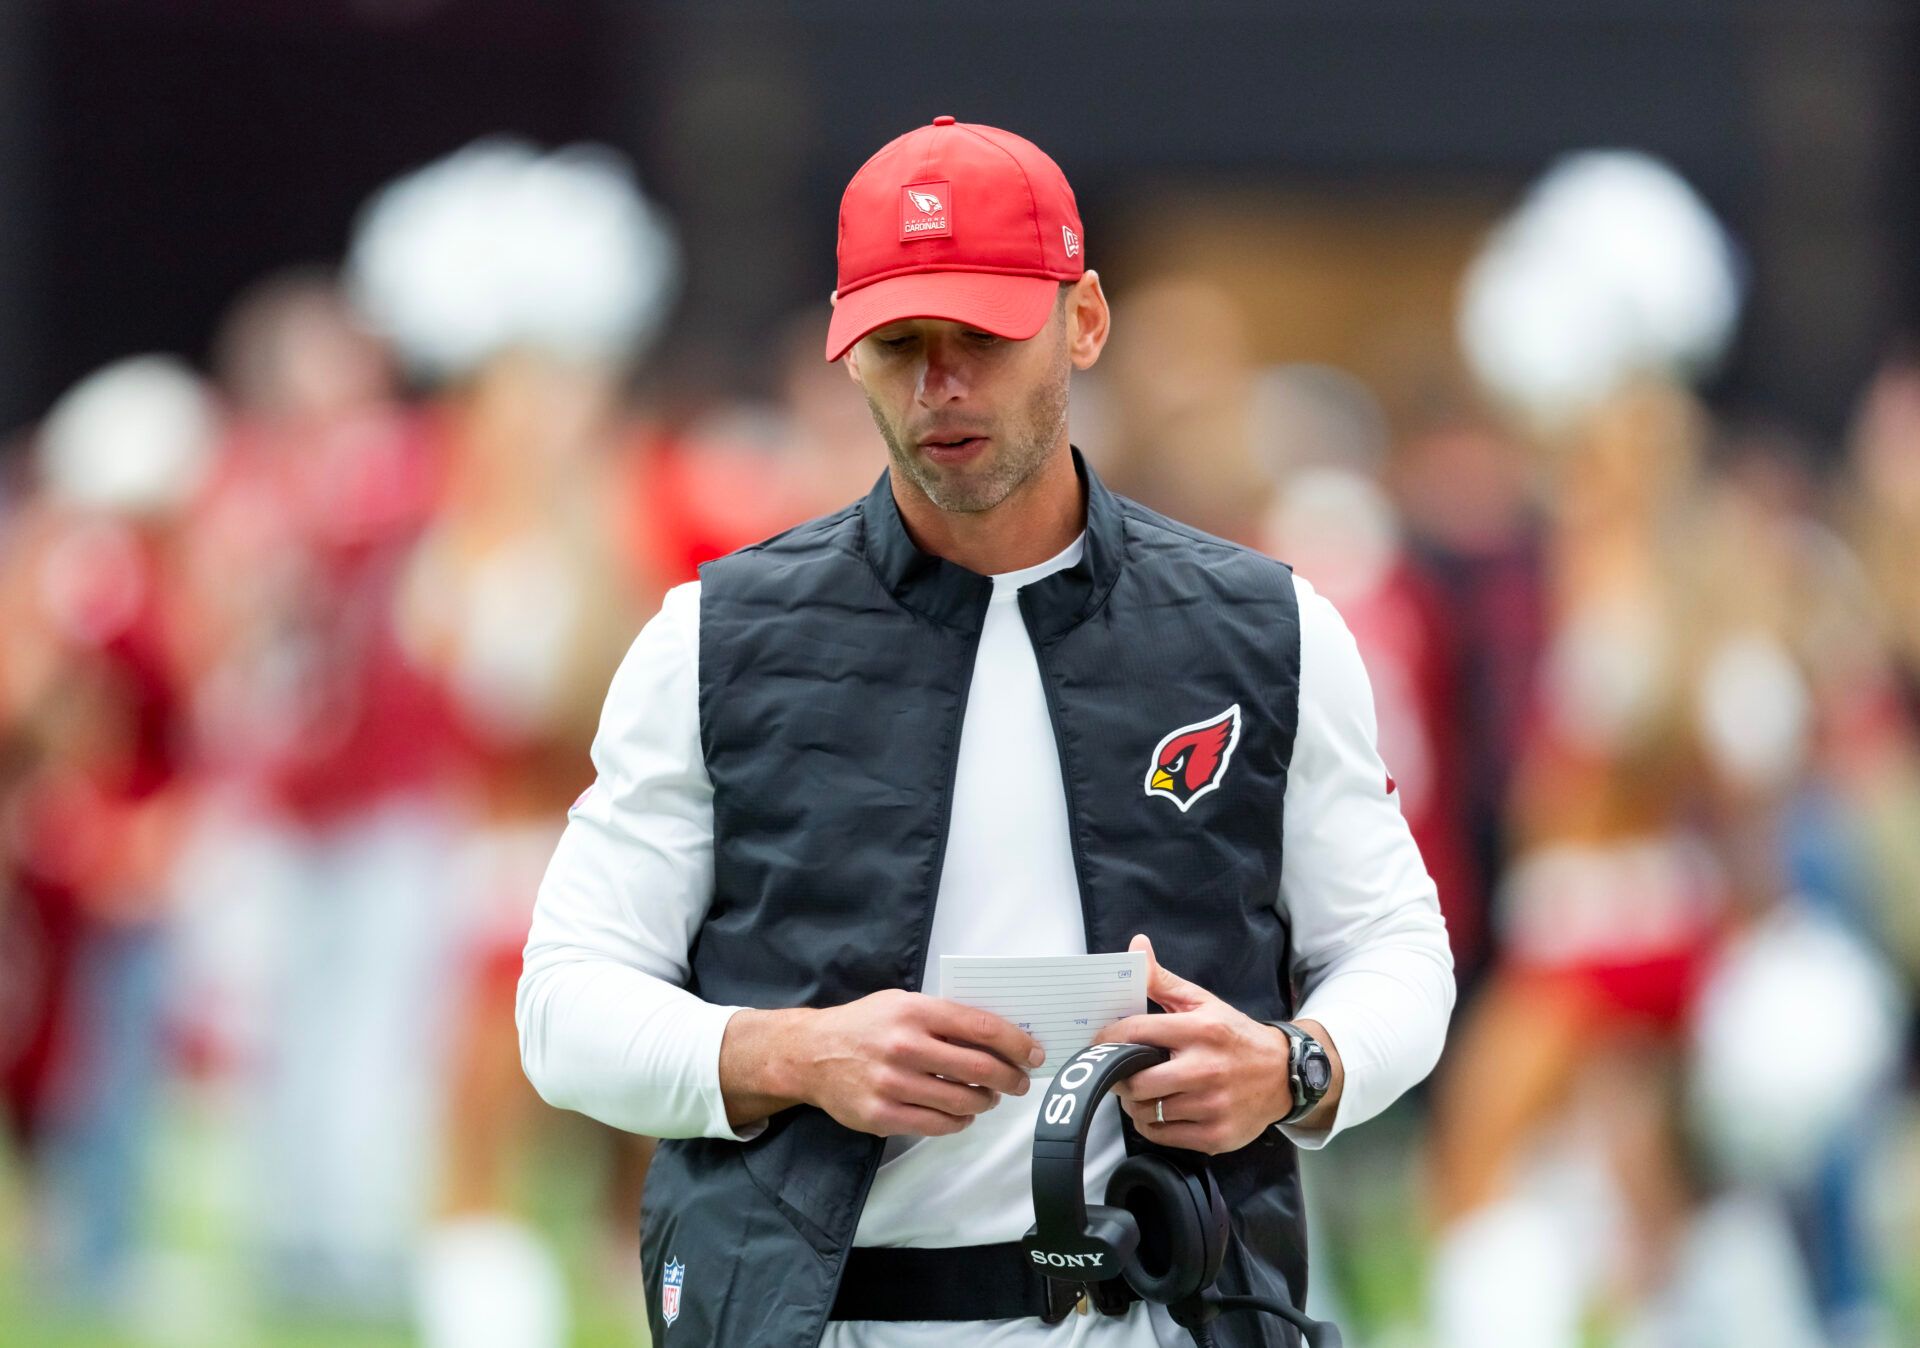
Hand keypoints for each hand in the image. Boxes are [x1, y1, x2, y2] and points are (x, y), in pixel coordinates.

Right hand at [723, 990, 1043, 1137]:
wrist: (810, 1054)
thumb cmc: (865, 1025)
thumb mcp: (903, 1003)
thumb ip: (945, 1016)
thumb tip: (1000, 1036)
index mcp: (916, 1011)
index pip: (983, 1028)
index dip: (1017, 1043)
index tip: (1033, 1053)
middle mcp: (905, 1046)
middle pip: (980, 1068)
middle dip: (1010, 1078)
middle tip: (1018, 1082)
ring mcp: (893, 1084)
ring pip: (963, 1101)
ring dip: (986, 1101)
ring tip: (988, 1097)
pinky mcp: (882, 1116)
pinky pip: (938, 1125)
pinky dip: (959, 1121)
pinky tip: (961, 1113)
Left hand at [1093, 934, 1338, 1153]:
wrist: (1284, 1075)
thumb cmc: (1235, 1036)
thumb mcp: (1203, 1002)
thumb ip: (1163, 979)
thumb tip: (1136, 946)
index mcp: (1200, 1030)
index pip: (1135, 1032)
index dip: (1107, 1038)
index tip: (1098, 1043)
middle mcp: (1206, 1069)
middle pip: (1135, 1081)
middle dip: (1119, 1077)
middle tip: (1120, 1072)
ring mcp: (1211, 1106)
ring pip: (1145, 1112)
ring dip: (1134, 1103)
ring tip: (1142, 1090)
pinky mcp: (1215, 1135)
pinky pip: (1160, 1135)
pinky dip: (1151, 1125)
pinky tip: (1159, 1110)